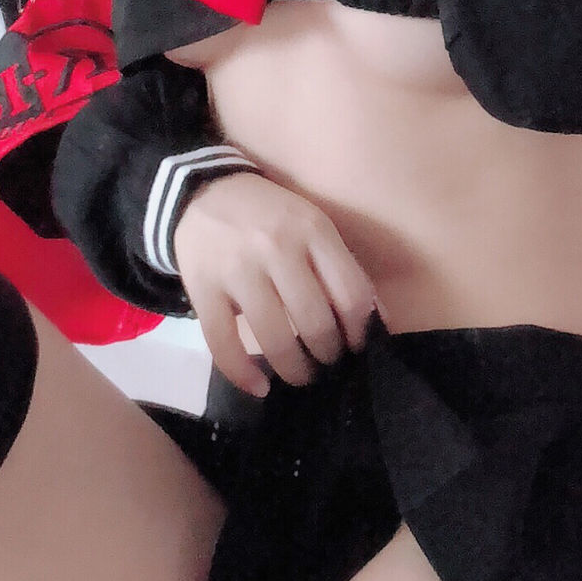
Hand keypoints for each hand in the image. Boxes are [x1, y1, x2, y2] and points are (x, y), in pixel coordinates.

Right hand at [171, 170, 378, 397]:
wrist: (202, 192)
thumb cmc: (270, 215)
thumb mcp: (313, 225)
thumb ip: (342, 268)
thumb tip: (379, 321)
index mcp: (312, 230)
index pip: (351, 295)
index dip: (359, 331)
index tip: (356, 346)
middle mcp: (277, 248)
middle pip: (316, 322)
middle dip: (328, 354)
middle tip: (328, 363)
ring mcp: (237, 270)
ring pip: (274, 338)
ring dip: (294, 369)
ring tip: (301, 375)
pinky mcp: (202, 289)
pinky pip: (223, 344)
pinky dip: (242, 375)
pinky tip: (259, 388)